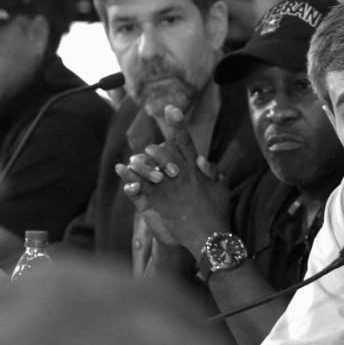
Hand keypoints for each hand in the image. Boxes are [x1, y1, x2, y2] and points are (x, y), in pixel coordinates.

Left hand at [116, 105, 231, 255]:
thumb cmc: (218, 214)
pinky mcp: (157, 202)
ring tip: (134, 162)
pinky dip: (129, 178)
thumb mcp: (222, 190)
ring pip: (148, 166)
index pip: (186, 142)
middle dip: (156, 150)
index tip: (171, 108)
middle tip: (153, 154)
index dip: (178, 124)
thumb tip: (203, 160)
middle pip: (163, 151)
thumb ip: (214, 173)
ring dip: (141, 162)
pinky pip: (139, 185)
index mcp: (196, 170)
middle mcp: (180, 175)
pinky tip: (121, 171)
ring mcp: (168, 188)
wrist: (209, 237)